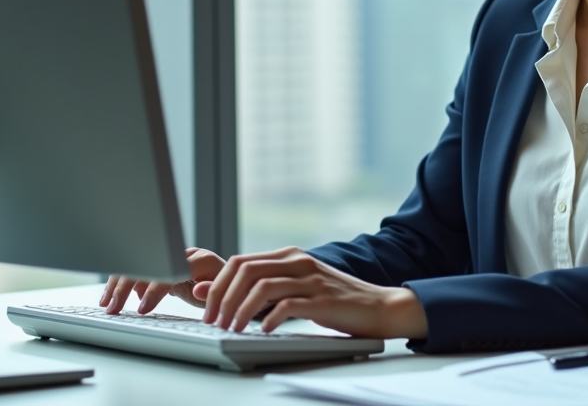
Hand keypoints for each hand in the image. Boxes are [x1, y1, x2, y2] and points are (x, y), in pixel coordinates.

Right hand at [100, 247, 226, 314]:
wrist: (235, 282)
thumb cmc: (231, 290)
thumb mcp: (224, 295)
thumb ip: (211, 290)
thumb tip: (197, 288)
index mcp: (200, 259)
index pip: (170, 270)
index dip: (154, 289)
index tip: (141, 308)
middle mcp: (185, 253)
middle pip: (147, 263)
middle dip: (127, 286)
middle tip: (113, 307)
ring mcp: (174, 257)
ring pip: (140, 264)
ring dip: (120, 283)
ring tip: (107, 303)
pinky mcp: (167, 265)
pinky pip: (142, 269)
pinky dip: (126, 281)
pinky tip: (115, 296)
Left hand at [197, 247, 427, 339]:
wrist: (379, 307)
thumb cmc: (334, 300)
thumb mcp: (294, 289)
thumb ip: (259, 288)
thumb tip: (209, 290)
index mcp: (288, 255)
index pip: (240, 261)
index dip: (218, 285)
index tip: (208, 309)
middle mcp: (298, 261)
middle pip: (245, 270)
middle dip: (222, 297)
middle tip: (214, 321)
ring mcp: (311, 279)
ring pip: (262, 287)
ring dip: (240, 310)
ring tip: (233, 329)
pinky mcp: (323, 300)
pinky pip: (287, 305)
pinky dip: (269, 319)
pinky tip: (264, 330)